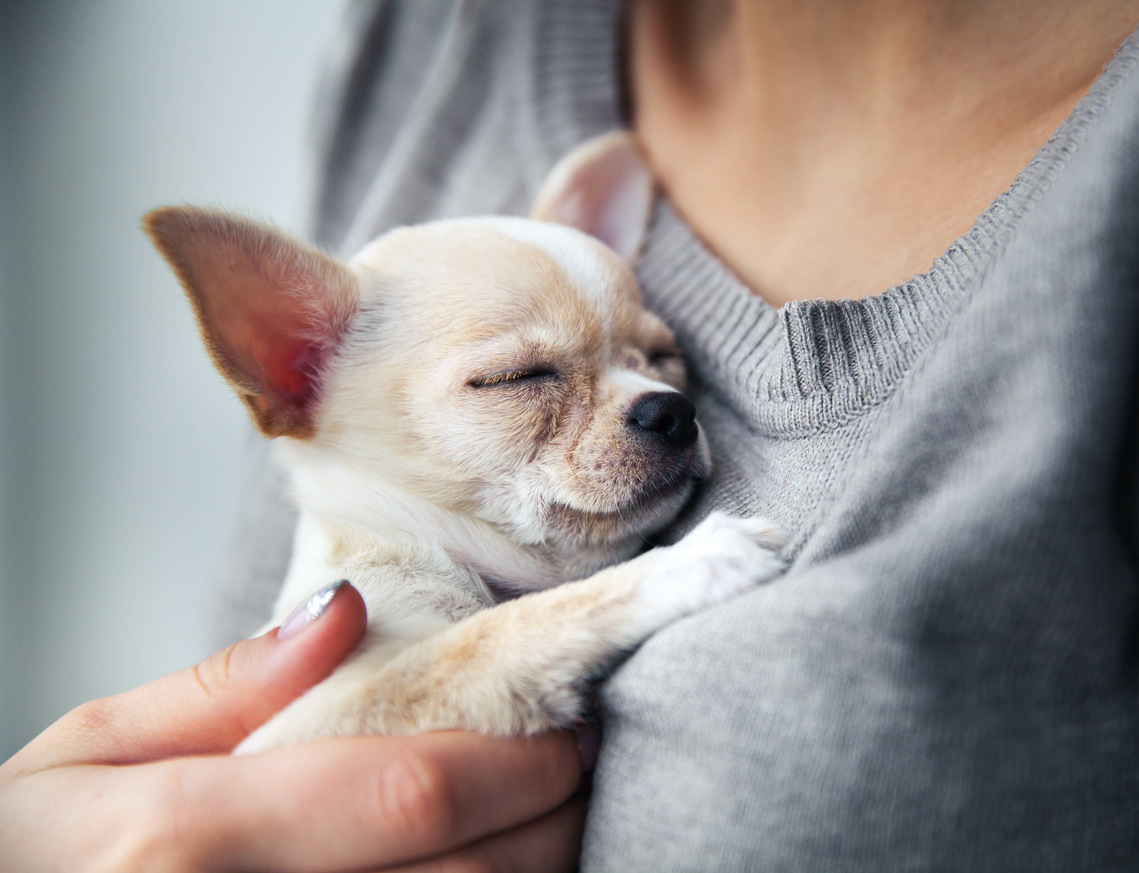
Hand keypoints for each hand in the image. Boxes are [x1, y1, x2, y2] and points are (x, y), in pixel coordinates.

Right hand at [0, 582, 587, 871]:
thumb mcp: (88, 751)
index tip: (565, 731)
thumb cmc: (34, 856)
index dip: (517, 762)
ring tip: (542, 823)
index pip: (411, 791)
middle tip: (574, 769)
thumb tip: (347, 614)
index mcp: (188, 838)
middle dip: (550, 821)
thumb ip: (225, 686)